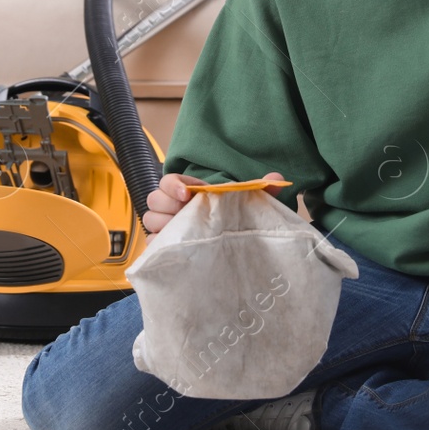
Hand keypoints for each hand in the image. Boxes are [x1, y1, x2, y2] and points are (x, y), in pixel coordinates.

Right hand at [143, 171, 286, 242]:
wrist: (235, 250)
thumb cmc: (236, 223)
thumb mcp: (249, 205)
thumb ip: (262, 189)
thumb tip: (277, 178)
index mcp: (189, 193)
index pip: (170, 182)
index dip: (174, 185)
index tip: (188, 193)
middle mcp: (174, 209)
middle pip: (154, 199)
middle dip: (168, 204)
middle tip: (185, 213)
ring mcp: (168, 228)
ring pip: (151, 220)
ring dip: (164, 224)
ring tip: (184, 232)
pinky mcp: (166, 248)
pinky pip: (152, 244)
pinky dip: (160, 245)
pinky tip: (176, 248)